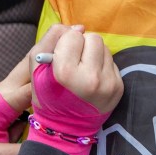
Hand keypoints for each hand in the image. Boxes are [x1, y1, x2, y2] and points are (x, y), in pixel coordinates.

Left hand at [0, 24, 80, 154]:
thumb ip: (21, 153)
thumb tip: (50, 148)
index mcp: (3, 103)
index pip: (34, 86)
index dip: (57, 75)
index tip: (80, 64)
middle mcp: (5, 89)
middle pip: (32, 62)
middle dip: (54, 46)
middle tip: (80, 31)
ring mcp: (5, 88)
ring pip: (31, 63)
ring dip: (50, 49)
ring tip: (75, 35)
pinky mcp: (7, 91)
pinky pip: (29, 73)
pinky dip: (45, 61)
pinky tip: (61, 57)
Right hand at [27, 27, 122, 154]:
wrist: (64, 127)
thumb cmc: (46, 95)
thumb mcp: (36, 66)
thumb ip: (51, 38)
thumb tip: (79, 27)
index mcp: (66, 73)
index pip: (73, 36)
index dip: (65, 44)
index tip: (61, 58)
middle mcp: (91, 78)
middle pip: (93, 38)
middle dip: (83, 46)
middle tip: (75, 61)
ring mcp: (108, 84)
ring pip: (105, 48)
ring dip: (94, 54)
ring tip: (84, 70)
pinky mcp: (119, 88)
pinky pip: (112, 62)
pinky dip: (101, 66)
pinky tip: (92, 79)